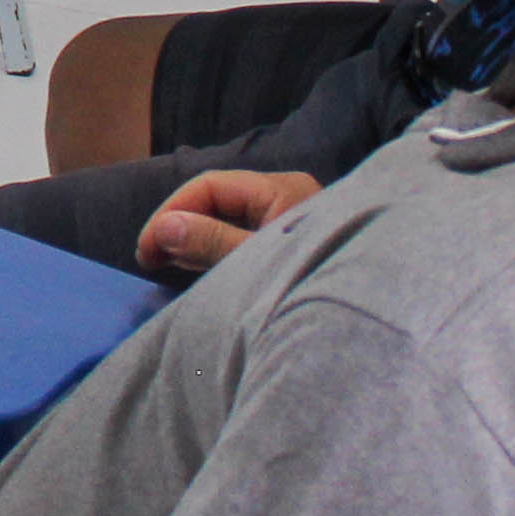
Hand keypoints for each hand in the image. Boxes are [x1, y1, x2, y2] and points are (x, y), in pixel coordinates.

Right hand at [137, 167, 321, 278]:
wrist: (368, 329)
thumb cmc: (315, 289)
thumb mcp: (257, 266)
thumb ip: (211, 244)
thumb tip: (163, 228)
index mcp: (281, 191)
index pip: (209, 186)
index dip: (171, 212)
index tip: (146, 249)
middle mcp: (287, 199)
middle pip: (216, 201)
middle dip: (178, 225)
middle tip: (149, 260)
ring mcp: (289, 224)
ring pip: (226, 220)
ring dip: (193, 240)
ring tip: (164, 265)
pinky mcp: (289, 250)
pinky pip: (240, 239)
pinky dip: (212, 251)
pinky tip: (195, 269)